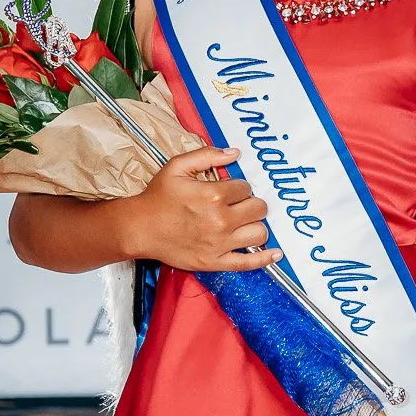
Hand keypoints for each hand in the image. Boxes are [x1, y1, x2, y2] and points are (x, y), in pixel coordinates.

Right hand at [110, 145, 281, 271]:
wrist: (140, 228)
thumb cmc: (158, 198)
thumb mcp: (177, 167)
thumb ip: (207, 155)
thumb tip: (235, 153)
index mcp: (213, 195)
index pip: (246, 187)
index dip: (239, 187)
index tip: (228, 190)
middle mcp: (220, 220)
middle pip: (258, 208)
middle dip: (251, 203)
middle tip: (238, 205)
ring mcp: (220, 243)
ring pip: (259, 233)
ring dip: (255, 225)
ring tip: (243, 223)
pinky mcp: (215, 261)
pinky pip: (248, 262)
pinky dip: (265, 258)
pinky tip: (275, 253)